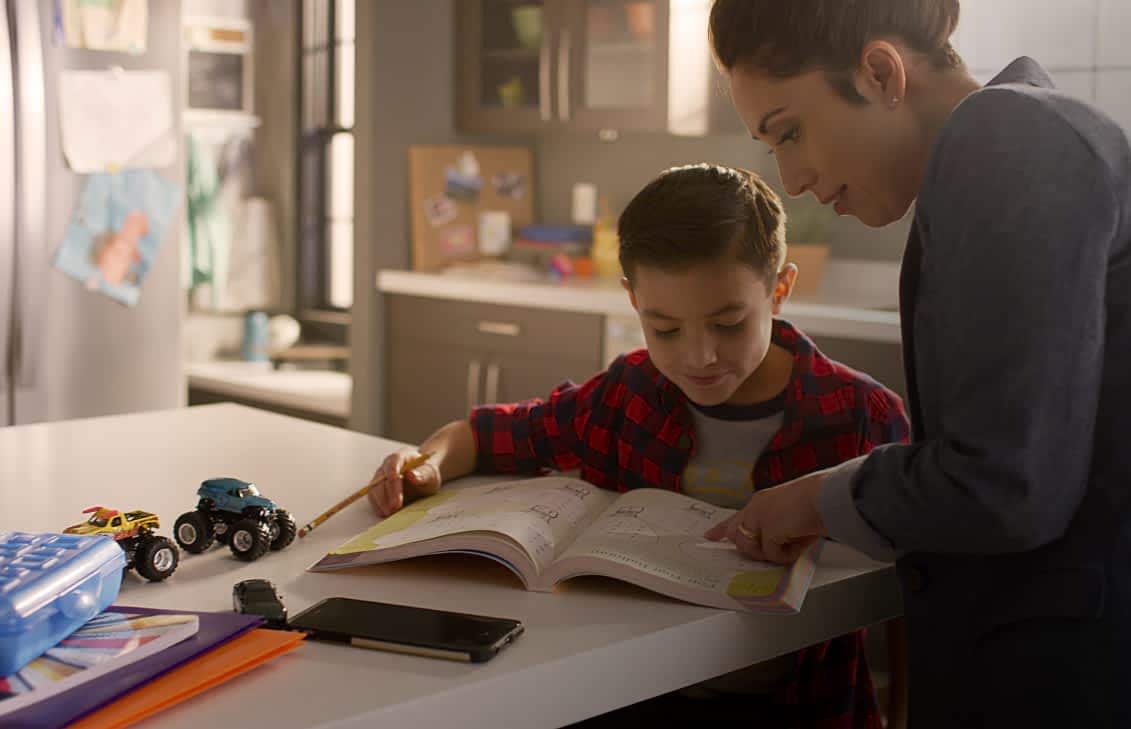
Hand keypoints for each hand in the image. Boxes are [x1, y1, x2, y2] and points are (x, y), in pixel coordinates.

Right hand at [367, 449, 441, 516]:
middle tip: (395, 506)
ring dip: (381, 501)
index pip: (394, 460)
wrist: (422, 479)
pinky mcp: (377, 489)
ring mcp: (380, 477)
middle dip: (389, 492)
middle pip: (383, 477)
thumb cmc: (427, 474)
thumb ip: (423, 474)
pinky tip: (384, 513)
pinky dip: (377, 505)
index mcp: (402, 456)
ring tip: (390, 512)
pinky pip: (373, 496)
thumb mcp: (431, 474)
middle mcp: (388, 465)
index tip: (394, 479)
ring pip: (375, 487)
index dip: (393, 469)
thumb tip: (411, 475)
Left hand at [703, 471, 827, 563]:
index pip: (735, 518)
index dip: (721, 529)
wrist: (826, 496)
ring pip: (751, 549)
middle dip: (753, 549)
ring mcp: (758, 518)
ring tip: (793, 541)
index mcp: (761, 502)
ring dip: (772, 553)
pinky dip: (787, 555)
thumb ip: (776, 526)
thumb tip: (774, 547)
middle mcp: (755, 508)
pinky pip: (772, 555)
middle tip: (778, 547)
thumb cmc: (816, 502)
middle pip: (737, 537)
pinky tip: (799, 541)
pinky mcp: (767, 530)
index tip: (709, 537)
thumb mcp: (789, 513)